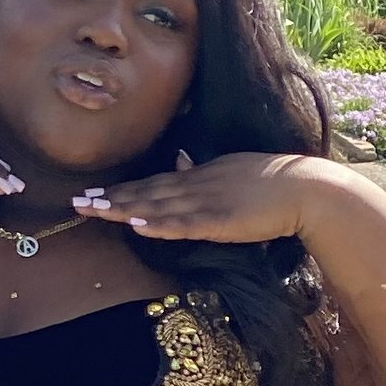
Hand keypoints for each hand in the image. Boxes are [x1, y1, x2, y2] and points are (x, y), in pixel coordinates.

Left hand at [71, 151, 360, 245]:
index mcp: (203, 174)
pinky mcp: (221, 219)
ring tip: (93, 211)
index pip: (156, 183)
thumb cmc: (278, 185)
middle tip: (77, 202)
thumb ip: (207, 173)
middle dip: (110, 198)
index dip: (124, 189)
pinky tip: (135, 224)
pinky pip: (182, 223)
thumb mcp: (236, 173)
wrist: (308, 190)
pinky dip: (157, 223)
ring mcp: (208, 201)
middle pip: (147, 192)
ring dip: (123, 209)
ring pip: (157, 206)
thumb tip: (182, 161)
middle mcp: (199, 183)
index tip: (95, 193)